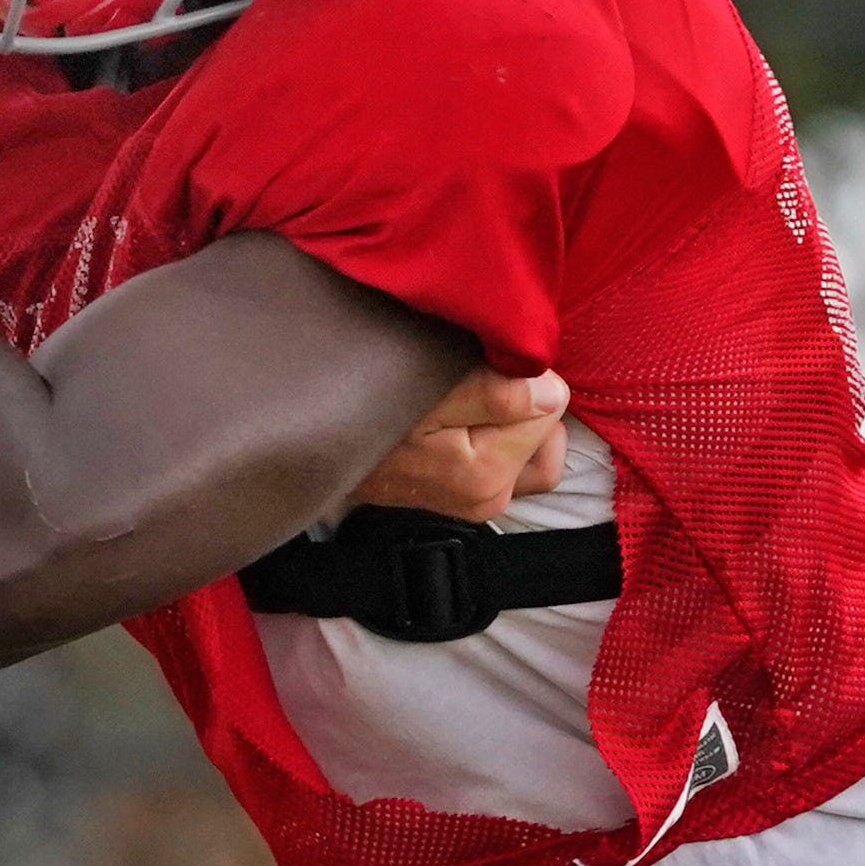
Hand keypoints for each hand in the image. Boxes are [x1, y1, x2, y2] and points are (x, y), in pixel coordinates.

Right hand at [348, 370, 569, 524]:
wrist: (310, 436)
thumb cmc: (363, 403)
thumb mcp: (429, 387)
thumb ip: (497, 392)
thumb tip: (554, 394)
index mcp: (488, 474)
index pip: (551, 407)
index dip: (519, 375)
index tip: (476, 363)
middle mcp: (488, 498)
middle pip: (547, 434)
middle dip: (524, 400)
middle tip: (473, 378)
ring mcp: (475, 502)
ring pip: (531, 447)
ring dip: (511, 416)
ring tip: (465, 393)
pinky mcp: (463, 495)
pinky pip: (507, 459)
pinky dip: (496, 432)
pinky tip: (458, 413)